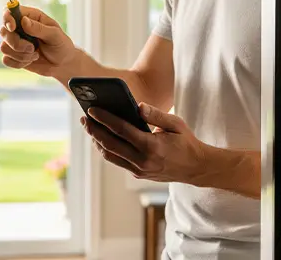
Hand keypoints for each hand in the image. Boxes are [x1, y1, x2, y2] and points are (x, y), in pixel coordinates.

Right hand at [0, 6, 76, 76]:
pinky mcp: (14, 55)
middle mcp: (20, 28)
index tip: (13, 27)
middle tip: (32, 48)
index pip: (9, 11)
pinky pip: (6, 60)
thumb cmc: (61, 46)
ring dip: (20, 55)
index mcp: (30, 17)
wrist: (62, 64)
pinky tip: (30, 60)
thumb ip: (39, 28)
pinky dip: (19, 63)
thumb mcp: (55, 35)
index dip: (7, 18)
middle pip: (3, 31)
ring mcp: (15, 42)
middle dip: (16, 43)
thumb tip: (24, 21)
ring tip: (35, 55)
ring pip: (4, 47)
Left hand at [81, 102, 210, 184]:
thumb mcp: (176, 124)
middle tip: (84, 118)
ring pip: (110, 155)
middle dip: (94, 130)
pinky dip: (108, 149)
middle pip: (110, 144)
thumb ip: (156, 114)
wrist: (196, 168)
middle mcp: (143, 160)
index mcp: (152, 146)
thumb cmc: (186, 142)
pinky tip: (102, 137)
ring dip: (97, 141)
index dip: (105, 119)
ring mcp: (139, 170)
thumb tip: (137, 106)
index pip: (122, 130)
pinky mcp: (138, 173)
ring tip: (90, 127)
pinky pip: (117, 160)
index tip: (91, 110)